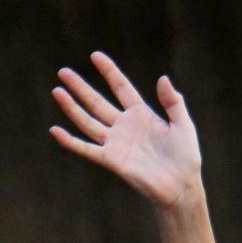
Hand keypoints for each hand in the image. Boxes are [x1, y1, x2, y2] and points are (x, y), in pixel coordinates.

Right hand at [49, 51, 203, 211]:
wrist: (182, 186)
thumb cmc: (185, 157)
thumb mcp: (183, 125)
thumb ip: (173, 103)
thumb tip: (163, 77)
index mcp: (142, 115)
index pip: (121, 88)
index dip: (109, 72)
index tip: (95, 55)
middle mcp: (125, 126)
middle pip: (98, 102)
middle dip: (81, 87)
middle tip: (63, 72)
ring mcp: (116, 142)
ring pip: (88, 121)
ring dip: (72, 107)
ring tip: (57, 91)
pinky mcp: (112, 159)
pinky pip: (87, 148)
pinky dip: (70, 141)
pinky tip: (55, 130)